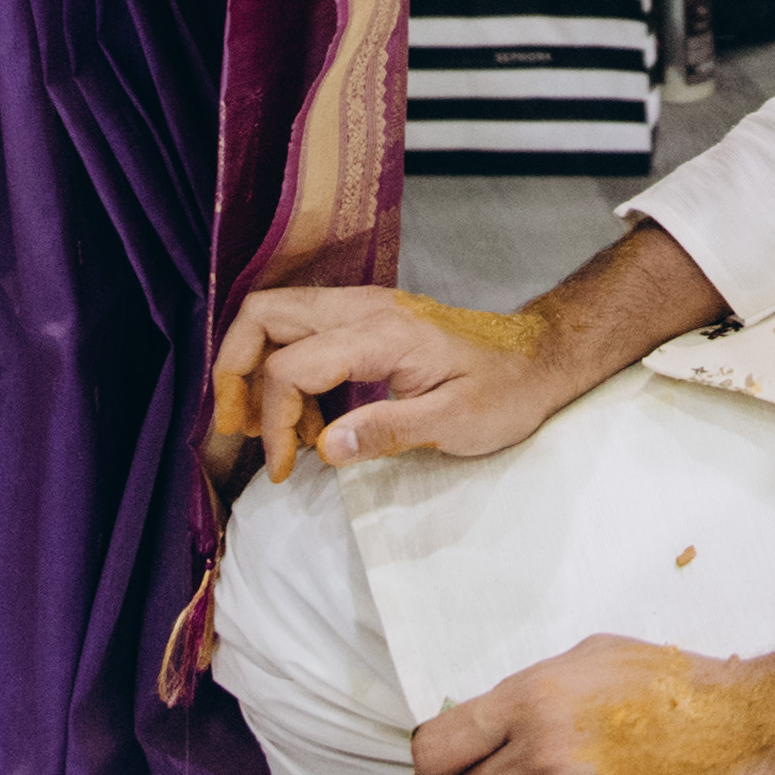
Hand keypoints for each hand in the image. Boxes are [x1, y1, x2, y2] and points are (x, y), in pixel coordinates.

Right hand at [207, 283, 584, 483]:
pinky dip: (288, 371)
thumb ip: (387, 430)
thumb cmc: (505, 391)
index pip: (291, 365)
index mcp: (381, 332)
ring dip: (258, 371)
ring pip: (276, 317)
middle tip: (240, 430)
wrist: (539, 358)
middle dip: (234, 371)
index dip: (274, 420)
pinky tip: (314, 422)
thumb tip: (323, 448)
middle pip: (262, 314)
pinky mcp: (366, 321)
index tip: (284, 467)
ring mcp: (363, 308)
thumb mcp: (455, 421)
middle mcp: (363, 307)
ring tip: (280, 433)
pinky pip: (302, 332)